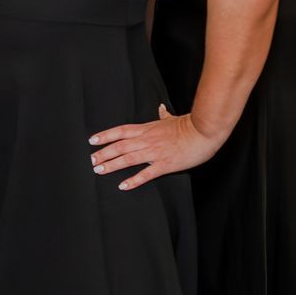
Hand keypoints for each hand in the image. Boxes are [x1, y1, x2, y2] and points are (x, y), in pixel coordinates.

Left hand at [89, 106, 221, 189]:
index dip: (105, 136)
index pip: (121, 131)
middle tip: (91, 161)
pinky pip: (146, 174)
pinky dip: (133, 180)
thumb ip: (163, 115)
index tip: (92, 140)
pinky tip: (123, 186)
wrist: (204, 131)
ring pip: (128, 159)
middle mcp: (147, 140)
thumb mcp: (172, 118)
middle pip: (119, 146)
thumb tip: (160, 108)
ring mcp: (155, 152)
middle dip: (103, 153)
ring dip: (112, 165)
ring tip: (99, 170)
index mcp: (147, 129)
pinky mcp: (165, 164)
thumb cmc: (189, 125)